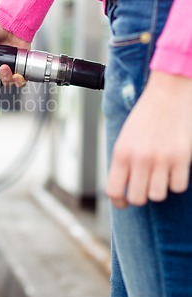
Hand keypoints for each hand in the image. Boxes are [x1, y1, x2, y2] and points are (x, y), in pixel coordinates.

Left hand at [106, 71, 191, 207]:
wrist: (168, 94)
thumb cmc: (146, 115)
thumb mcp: (125, 136)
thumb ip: (123, 160)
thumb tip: (123, 185)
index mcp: (121, 152)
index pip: (114, 190)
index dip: (119, 202)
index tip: (124, 202)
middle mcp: (139, 158)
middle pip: (137, 198)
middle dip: (141, 196)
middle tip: (145, 186)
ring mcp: (161, 159)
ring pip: (158, 195)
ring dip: (159, 189)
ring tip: (160, 174)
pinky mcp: (182, 158)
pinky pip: (178, 187)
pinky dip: (176, 182)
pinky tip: (174, 169)